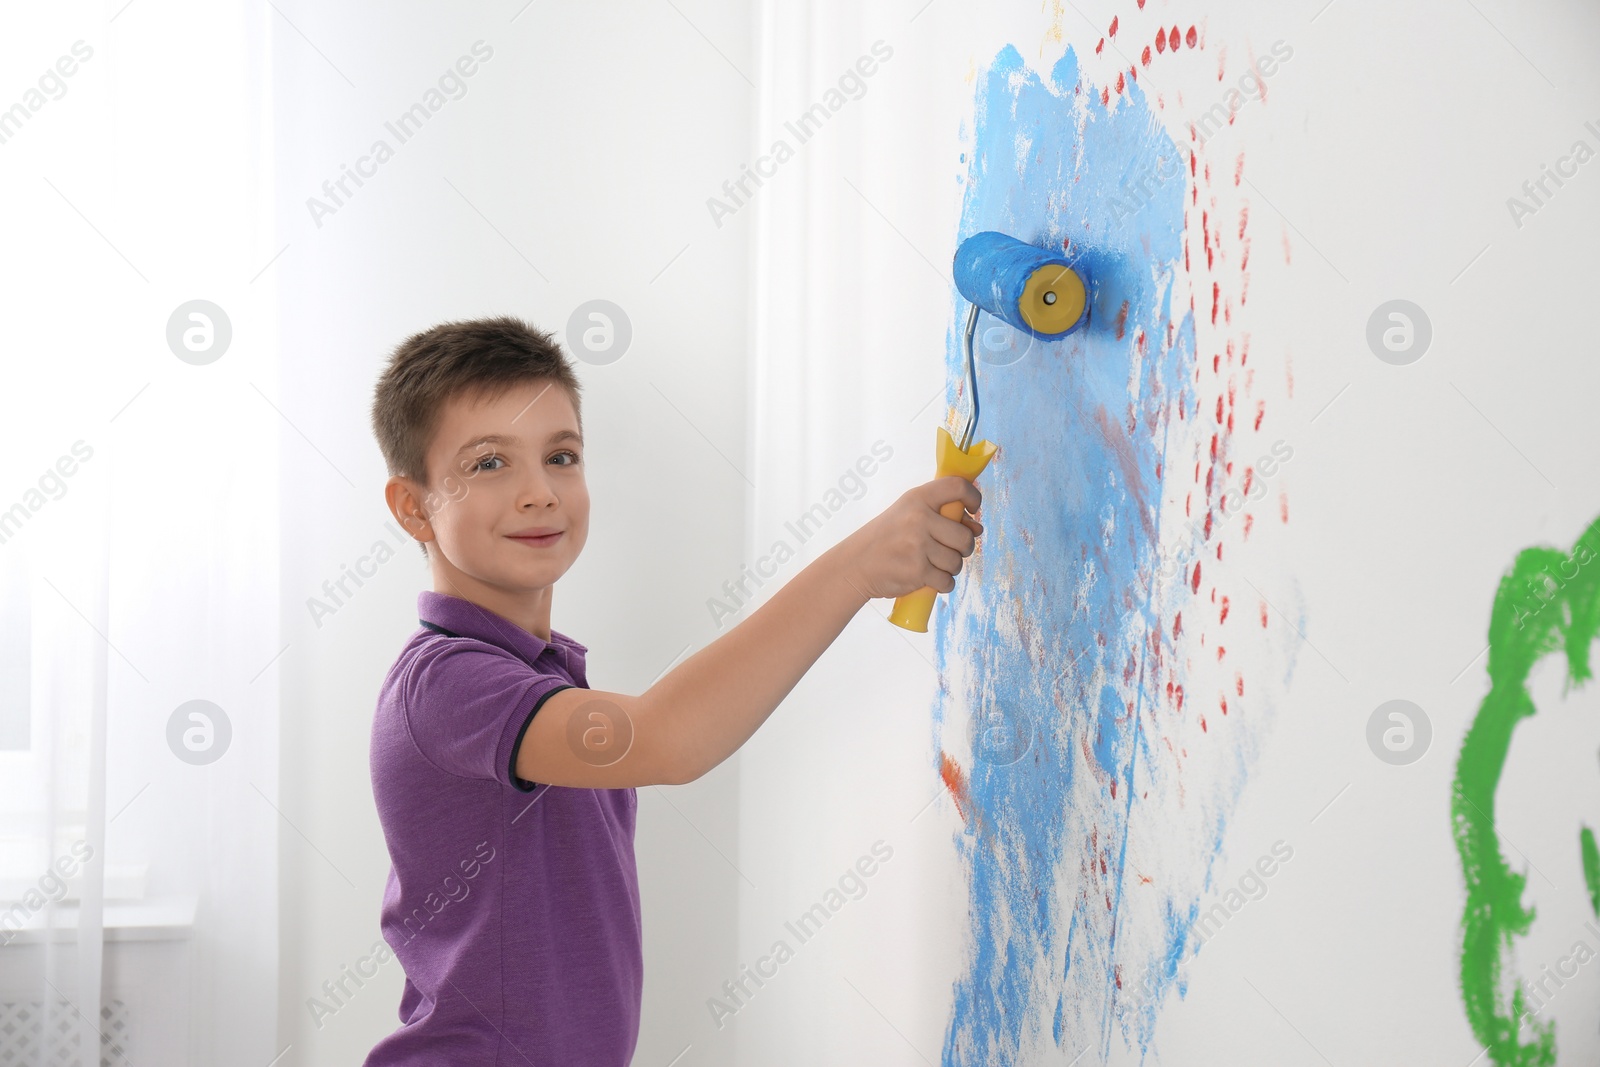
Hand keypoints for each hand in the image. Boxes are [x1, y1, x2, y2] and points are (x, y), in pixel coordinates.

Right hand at [840, 475, 982, 600]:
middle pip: (965, 536)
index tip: (972, 509)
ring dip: (951, 567)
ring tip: (934, 564)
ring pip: (957, 561)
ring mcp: (918, 545)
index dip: (973, 496)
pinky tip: (929, 578)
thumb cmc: (887, 538)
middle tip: (952, 550)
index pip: (957, 486)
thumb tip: (977, 529)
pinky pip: (947, 581)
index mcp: (918, 498)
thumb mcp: (908, 514)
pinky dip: (942, 584)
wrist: (856, 564)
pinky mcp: (917, 571)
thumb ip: (942, 516)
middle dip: (964, 547)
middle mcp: (919, 519)